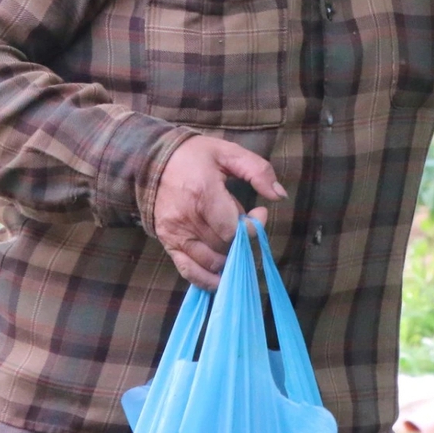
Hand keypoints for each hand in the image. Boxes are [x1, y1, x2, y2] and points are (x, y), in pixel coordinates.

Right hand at [147, 136, 287, 289]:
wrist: (154, 160)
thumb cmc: (195, 156)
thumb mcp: (229, 152)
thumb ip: (258, 171)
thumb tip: (279, 195)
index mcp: (203, 193)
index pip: (233, 229)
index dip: (252, 228)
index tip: (260, 212)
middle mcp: (187, 217)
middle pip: (224, 246)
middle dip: (242, 240)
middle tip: (246, 224)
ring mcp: (175, 232)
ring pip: (210, 261)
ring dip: (228, 259)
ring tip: (237, 244)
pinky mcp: (167, 241)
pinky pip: (187, 269)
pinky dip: (205, 279)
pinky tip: (221, 279)